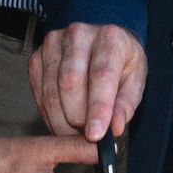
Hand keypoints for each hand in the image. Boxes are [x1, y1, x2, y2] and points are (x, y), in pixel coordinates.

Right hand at [29, 21, 146, 141]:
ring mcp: (53, 44)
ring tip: (76, 134)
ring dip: (62, 122)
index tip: (95, 135)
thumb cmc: (121, 63)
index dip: (98, 108)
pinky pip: (39, 95)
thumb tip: (114, 128)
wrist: (102, 43)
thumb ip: (126, 105)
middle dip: (78, 118)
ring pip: (51, 93)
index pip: (101, 75)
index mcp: (109, 37)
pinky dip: (50, 116)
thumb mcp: (135, 81)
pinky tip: (62, 122)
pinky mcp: (37, 57)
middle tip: (88, 137)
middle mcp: (78, 35)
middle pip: (70, 83)